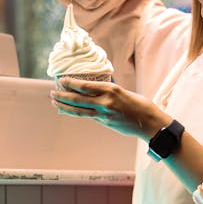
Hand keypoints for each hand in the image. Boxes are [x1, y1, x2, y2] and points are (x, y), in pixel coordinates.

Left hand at [50, 78, 170, 140]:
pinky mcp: (105, 123)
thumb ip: (108, 91)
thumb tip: (95, 88)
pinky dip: (77, 113)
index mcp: (111, 90)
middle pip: (77, 99)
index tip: (61, 80)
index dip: (70, 83)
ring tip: (55, 103)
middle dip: (62, 96)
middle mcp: (105, 102)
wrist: (150, 123)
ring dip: (65, 107)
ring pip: (79, 111)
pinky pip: (88, 116)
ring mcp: (104, 115)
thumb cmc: (141, 105)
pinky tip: (69, 111)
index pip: (84, 86)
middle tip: (52, 93)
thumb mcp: (124, 92)